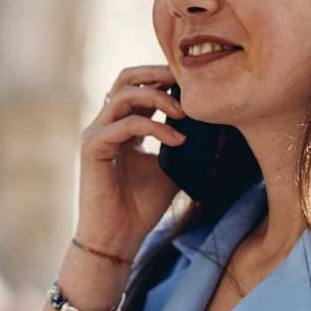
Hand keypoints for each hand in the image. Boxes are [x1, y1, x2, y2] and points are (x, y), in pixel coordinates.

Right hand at [76, 65, 186, 253]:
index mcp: (123, 125)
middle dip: (157, 72)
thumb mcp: (172, 168)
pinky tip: (177, 140)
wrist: (118, 238)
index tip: (196, 84)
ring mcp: (96, 132)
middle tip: (187, 81)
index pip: (140, 86)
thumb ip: (184, 143)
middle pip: (127, 78)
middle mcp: (107, 124)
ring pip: (125, 94)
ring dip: (159, 98)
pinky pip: (126, 124)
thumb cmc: (142, 207)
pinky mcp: (93, 147)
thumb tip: (218, 125)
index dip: (165, 79)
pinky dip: (155, 127)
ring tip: (185, 113)